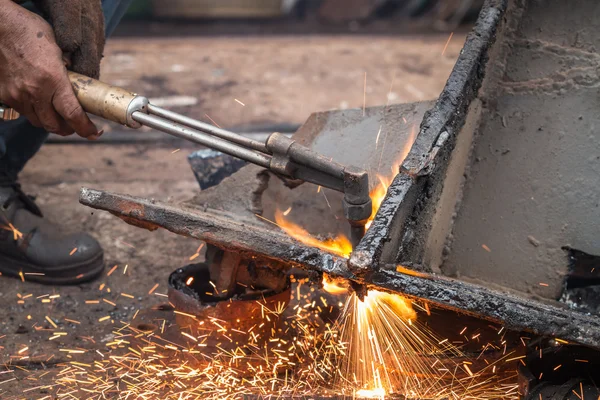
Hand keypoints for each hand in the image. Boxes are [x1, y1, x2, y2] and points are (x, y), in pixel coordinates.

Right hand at [0, 0, 100, 137]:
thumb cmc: (31, 32)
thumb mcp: (59, 51)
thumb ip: (68, 72)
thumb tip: (80, 85)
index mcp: (53, 79)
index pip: (72, 114)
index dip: (85, 128)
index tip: (94, 133)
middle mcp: (35, 91)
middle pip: (54, 125)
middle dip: (68, 129)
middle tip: (76, 126)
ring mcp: (17, 94)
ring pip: (38, 121)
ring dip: (50, 122)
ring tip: (58, 115)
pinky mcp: (4, 94)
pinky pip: (22, 111)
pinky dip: (34, 112)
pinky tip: (39, 103)